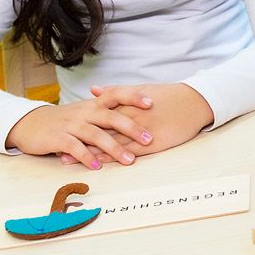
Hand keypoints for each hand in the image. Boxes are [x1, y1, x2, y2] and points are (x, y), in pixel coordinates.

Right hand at [5, 90, 154, 168]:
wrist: (30, 124)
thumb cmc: (66, 120)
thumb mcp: (86, 111)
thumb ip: (108, 110)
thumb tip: (137, 111)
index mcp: (94, 104)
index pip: (116, 94)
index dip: (134, 97)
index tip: (152, 103)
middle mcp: (84, 112)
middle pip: (111, 116)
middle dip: (132, 128)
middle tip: (149, 139)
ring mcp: (71, 125)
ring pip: (95, 134)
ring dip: (113, 148)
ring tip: (129, 160)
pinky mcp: (58, 138)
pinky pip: (74, 147)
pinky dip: (86, 157)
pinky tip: (97, 166)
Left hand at [56, 84, 212, 165]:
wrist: (195, 102)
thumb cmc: (170, 95)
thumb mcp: (142, 89)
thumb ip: (117, 91)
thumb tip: (93, 90)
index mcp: (127, 104)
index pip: (98, 115)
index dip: (80, 124)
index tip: (64, 130)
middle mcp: (130, 117)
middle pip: (99, 131)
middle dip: (79, 141)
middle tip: (58, 149)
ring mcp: (141, 132)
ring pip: (111, 144)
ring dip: (90, 153)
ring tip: (70, 161)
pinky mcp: (152, 144)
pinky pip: (129, 152)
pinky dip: (113, 158)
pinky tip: (100, 165)